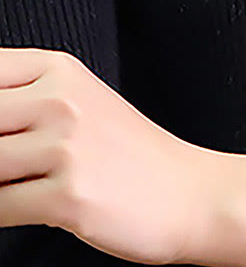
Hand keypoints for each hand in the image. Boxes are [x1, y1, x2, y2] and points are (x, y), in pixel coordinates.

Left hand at [0, 46, 212, 263]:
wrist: (189, 192)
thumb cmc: (133, 153)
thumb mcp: (82, 102)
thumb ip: (24, 99)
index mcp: (61, 70)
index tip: (2, 128)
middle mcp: (62, 101)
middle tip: (11, 160)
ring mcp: (65, 147)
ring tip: (20, 182)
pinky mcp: (66, 196)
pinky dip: (3, 212)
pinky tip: (26, 206)